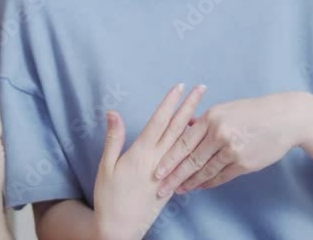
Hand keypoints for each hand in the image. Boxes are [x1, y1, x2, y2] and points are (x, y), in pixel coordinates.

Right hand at [93, 83, 207, 239]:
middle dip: (190, 106)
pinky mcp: (172, 183)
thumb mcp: (106, 166)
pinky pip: (186, 160)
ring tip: (207, 107)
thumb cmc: (109, 197)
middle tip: (202, 88)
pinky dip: (193, 146)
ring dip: (195, 122)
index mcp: (141, 154)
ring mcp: (167, 172)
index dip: (170, 103)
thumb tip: (113, 112)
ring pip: (184, 142)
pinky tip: (200, 137)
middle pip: (177, 128)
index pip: (159, 121)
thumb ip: (114, 138)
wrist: (120, 229)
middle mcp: (158, 160)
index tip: (179, 86)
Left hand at [154, 91, 312, 195]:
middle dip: (174, 176)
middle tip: (161, 188)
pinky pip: (222, 176)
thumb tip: (184, 126)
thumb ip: (204, 121)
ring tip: (179, 190)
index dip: (169, 159)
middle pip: (191, 160)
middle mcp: (220, 134)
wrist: (285, 118)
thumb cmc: (253, 112)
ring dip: (191, 183)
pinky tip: (200, 186)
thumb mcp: (226, 109)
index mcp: (212, 118)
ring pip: (205, 171)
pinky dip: (209, 183)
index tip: (157, 171)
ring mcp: (233, 150)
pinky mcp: (245, 163)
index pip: (184, 142)